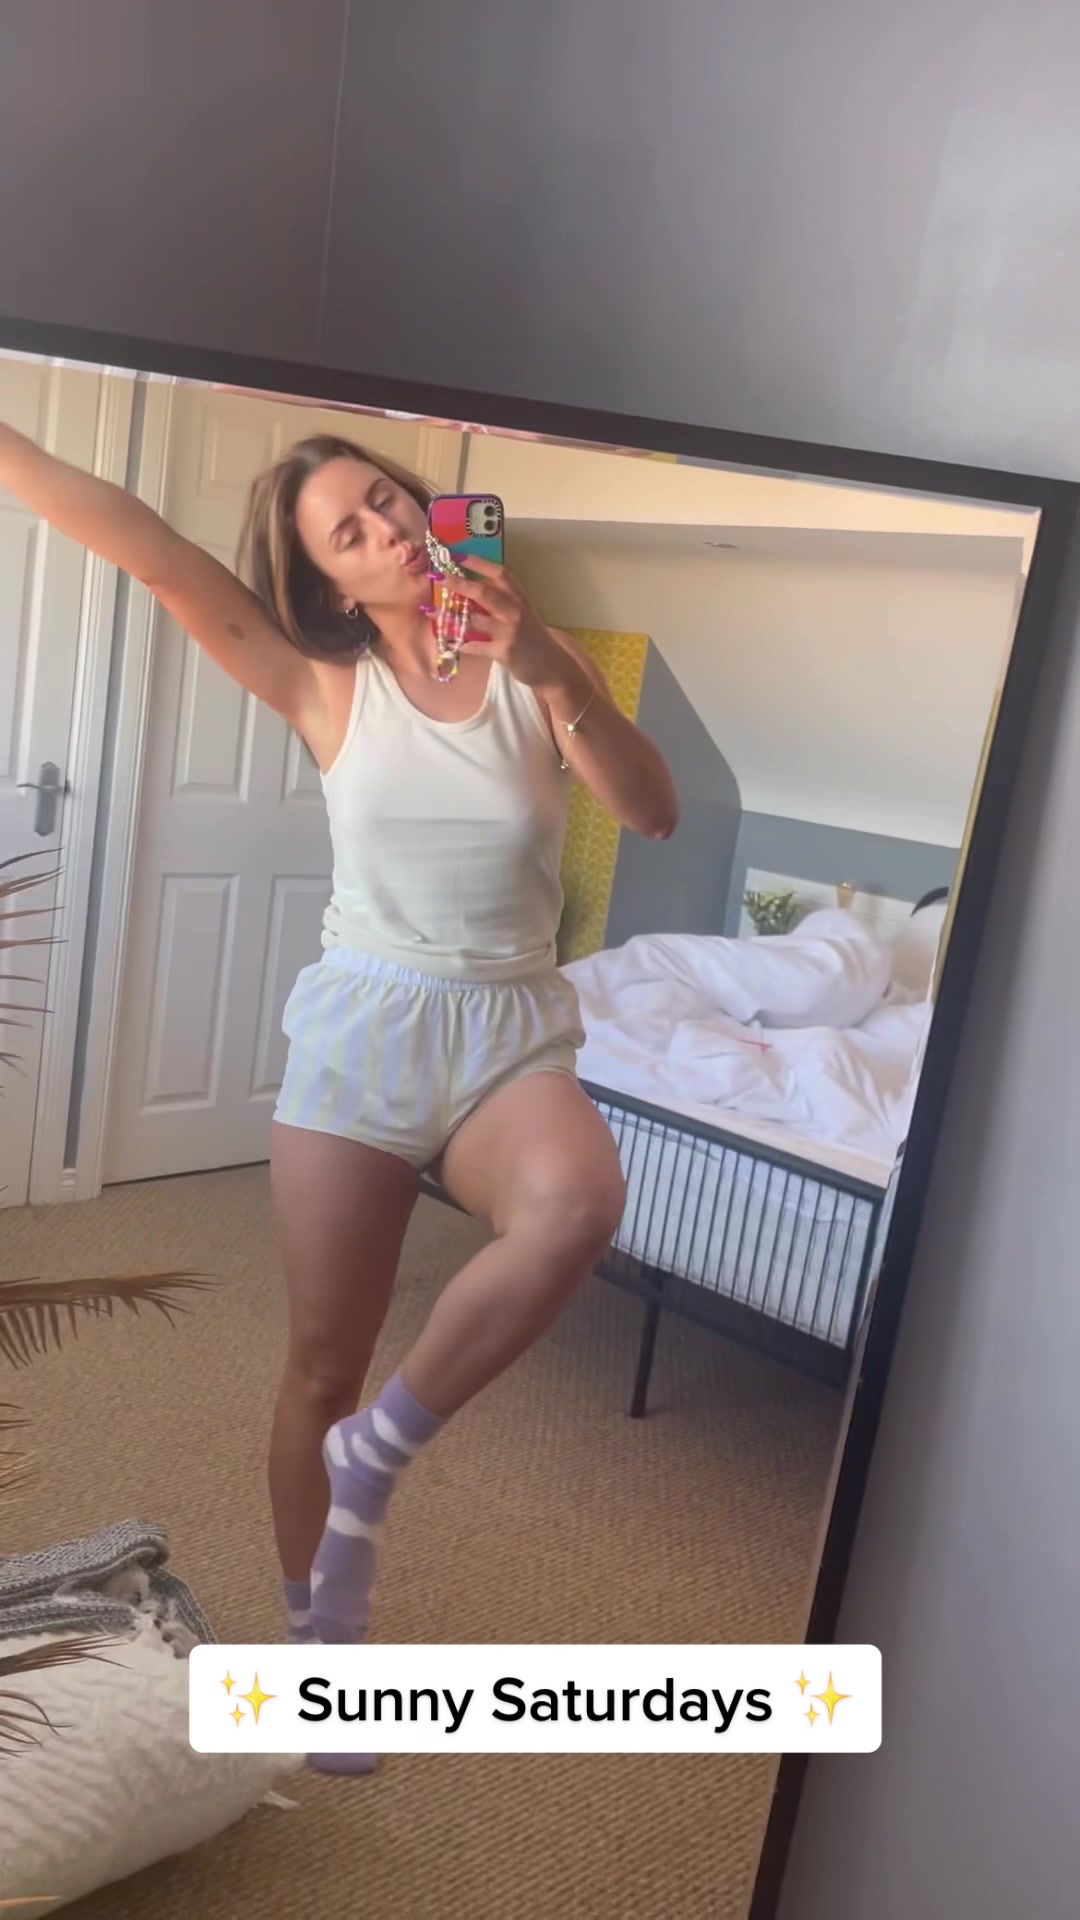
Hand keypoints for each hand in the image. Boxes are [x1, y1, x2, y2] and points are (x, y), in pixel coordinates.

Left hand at [429, 556, 567, 690]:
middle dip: (458, 583)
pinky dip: (461, 643)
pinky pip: (475, 646)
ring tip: (430, 610)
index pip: (499, 572)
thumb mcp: (522, 613)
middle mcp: (515, 611)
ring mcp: (509, 631)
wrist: (550, 665)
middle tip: (438, 577)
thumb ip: (501, 602)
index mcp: (519, 597)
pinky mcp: (503, 652)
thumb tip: (469, 590)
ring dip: (449, 615)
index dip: (478, 563)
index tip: (458, 554)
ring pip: (474, 619)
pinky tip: (449, 641)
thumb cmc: (532, 637)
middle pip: (483, 592)